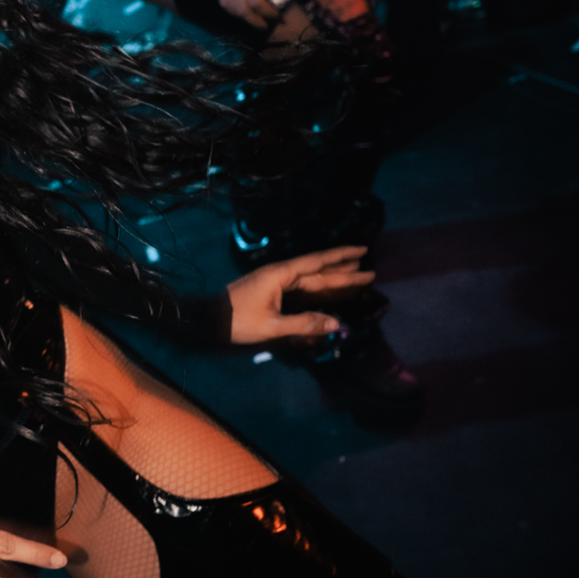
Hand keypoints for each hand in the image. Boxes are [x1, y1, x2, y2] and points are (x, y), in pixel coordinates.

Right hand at [207, 0, 286, 27]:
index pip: (258, 3)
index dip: (268, 13)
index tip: (276, 15)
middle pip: (245, 11)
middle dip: (256, 21)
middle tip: (266, 25)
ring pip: (233, 11)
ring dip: (245, 19)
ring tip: (254, 20)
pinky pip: (224, 4)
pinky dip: (233, 12)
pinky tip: (240, 12)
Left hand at [226, 245, 374, 345]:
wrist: (208, 320)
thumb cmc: (238, 322)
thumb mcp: (272, 326)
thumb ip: (304, 324)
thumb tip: (336, 323)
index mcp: (282, 275)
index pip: (318, 263)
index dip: (342, 258)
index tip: (362, 251)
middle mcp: (281, 274)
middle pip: (319, 271)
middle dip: (344, 271)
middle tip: (370, 269)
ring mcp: (276, 282)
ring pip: (311, 279)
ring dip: (333, 277)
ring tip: (356, 274)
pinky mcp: (271, 292)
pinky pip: (301, 289)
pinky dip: (318, 289)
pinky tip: (328, 291)